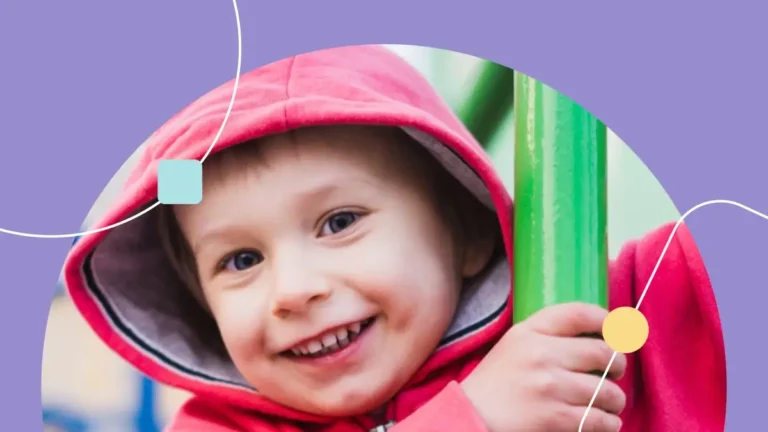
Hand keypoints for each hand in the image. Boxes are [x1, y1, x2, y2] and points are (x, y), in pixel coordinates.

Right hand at [460, 303, 626, 431]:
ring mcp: (549, 387)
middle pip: (603, 352)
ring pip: (608, 391)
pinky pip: (600, 420)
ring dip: (616, 399)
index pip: (578, 314)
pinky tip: (604, 421)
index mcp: (529, 332)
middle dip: (619, 364)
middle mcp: (541, 355)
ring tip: (611, 402)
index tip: (615, 330)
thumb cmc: (497, 381)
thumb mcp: (514, 344)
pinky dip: (609, 423)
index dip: (606, 320)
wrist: (472, 416)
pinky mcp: (555, 418)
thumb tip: (599, 332)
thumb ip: (548, 333)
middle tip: (617, 371)